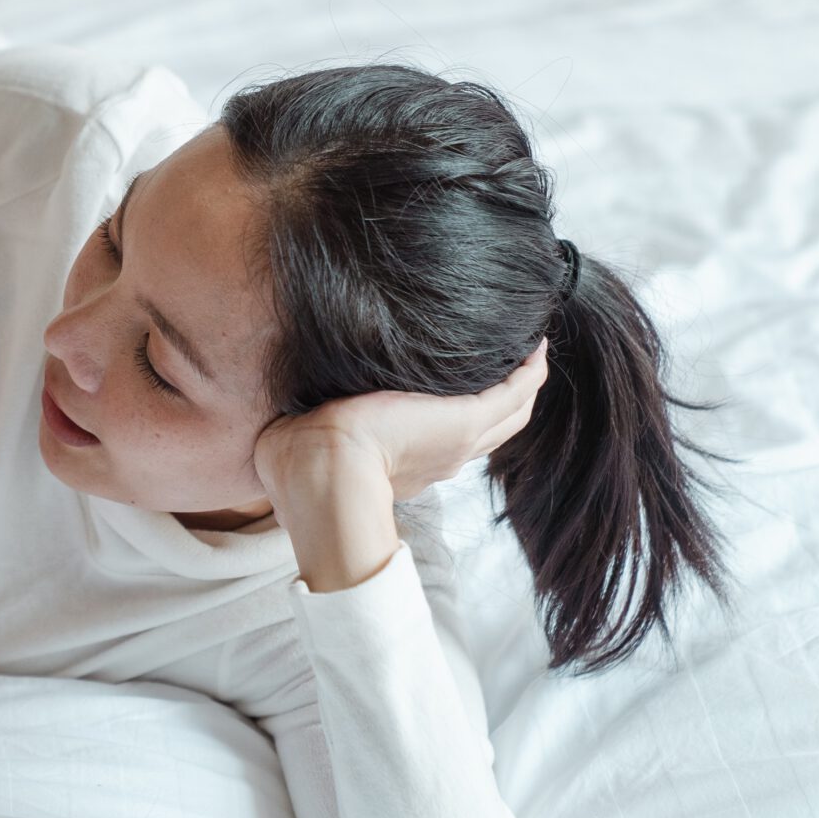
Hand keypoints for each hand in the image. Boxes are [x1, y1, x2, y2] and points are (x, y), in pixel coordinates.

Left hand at [252, 343, 546, 590]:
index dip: (456, 417)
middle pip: (492, 428)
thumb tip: (283, 407)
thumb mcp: (304, 440)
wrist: (321, 477)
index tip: (458, 391)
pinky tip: (535, 340)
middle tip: (515, 362)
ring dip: (524, 381)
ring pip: (510, 411)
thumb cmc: (297, 469)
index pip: (442, 441)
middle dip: (506, 396)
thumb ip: (305, 423)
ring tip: (530, 349)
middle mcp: (441, 458)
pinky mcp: (465, 419)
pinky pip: (515, 389)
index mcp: (405, 466)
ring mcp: (458, 440)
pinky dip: (528, 368)